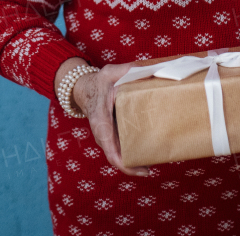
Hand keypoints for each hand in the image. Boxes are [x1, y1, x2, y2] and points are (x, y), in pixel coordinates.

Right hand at [69, 62, 147, 176]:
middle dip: (134, 166)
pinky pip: (121, 148)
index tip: (143, 171)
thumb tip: (151, 69)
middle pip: (118, 158)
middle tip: (154, 166)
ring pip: (119, 155)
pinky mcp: (111, 135)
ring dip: (134, 161)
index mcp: (101, 123)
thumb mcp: (110, 73)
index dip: (126, 165)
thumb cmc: (99, 82)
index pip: (112, 152)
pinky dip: (132, 153)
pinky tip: (147, 152)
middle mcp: (103, 135)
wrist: (85, 89)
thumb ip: (127, 70)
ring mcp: (106, 137)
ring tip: (154, 161)